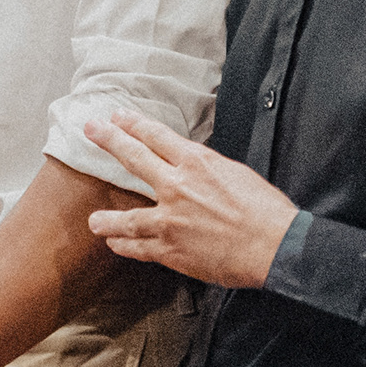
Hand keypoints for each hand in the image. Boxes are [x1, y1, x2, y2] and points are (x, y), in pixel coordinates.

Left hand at [82, 111, 297, 290]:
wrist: (274, 246)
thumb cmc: (265, 211)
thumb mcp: (236, 174)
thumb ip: (208, 170)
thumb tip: (193, 169)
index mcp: (197, 162)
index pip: (157, 136)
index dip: (134, 124)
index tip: (119, 116)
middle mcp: (177, 187)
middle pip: (134, 158)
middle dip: (109, 140)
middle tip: (91, 130)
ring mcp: (170, 220)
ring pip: (127, 217)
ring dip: (107, 219)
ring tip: (93, 220)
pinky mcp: (171, 250)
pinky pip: (139, 247)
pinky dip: (124, 246)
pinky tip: (115, 244)